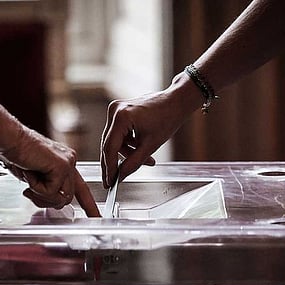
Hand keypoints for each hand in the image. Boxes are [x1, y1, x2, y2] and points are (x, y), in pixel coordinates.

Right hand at [0, 126, 100, 216]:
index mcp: (65, 162)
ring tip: (29, 177)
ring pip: (60, 198)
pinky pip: (50, 192)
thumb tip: (52, 203)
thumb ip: (46, 189)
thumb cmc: (15, 153)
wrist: (9, 138)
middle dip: (45, 201)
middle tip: (28, 191)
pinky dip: (35, 187)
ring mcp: (68, 164)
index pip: (81, 188)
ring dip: (39, 194)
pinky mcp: (62, 167)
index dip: (88, 204)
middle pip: (66, 198)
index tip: (95, 216)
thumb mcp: (34, 177)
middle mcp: (70, 162)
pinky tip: (30, 172)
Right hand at [101, 72, 200, 187]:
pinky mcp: (119, 112)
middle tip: (115, 180)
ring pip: (114, 141)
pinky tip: (141, 148)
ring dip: (127, 154)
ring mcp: (115, 110)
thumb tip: (120, 177)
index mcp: (121, 117)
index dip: (109, 168)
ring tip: (146, 160)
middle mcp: (114, 111)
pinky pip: (118, 134)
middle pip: (108, 145)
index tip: (109, 182)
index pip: (110, 148)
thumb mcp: (150, 145)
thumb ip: (133, 163)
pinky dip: (128, 144)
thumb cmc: (167, 118)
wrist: (176, 102)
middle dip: (116, 163)